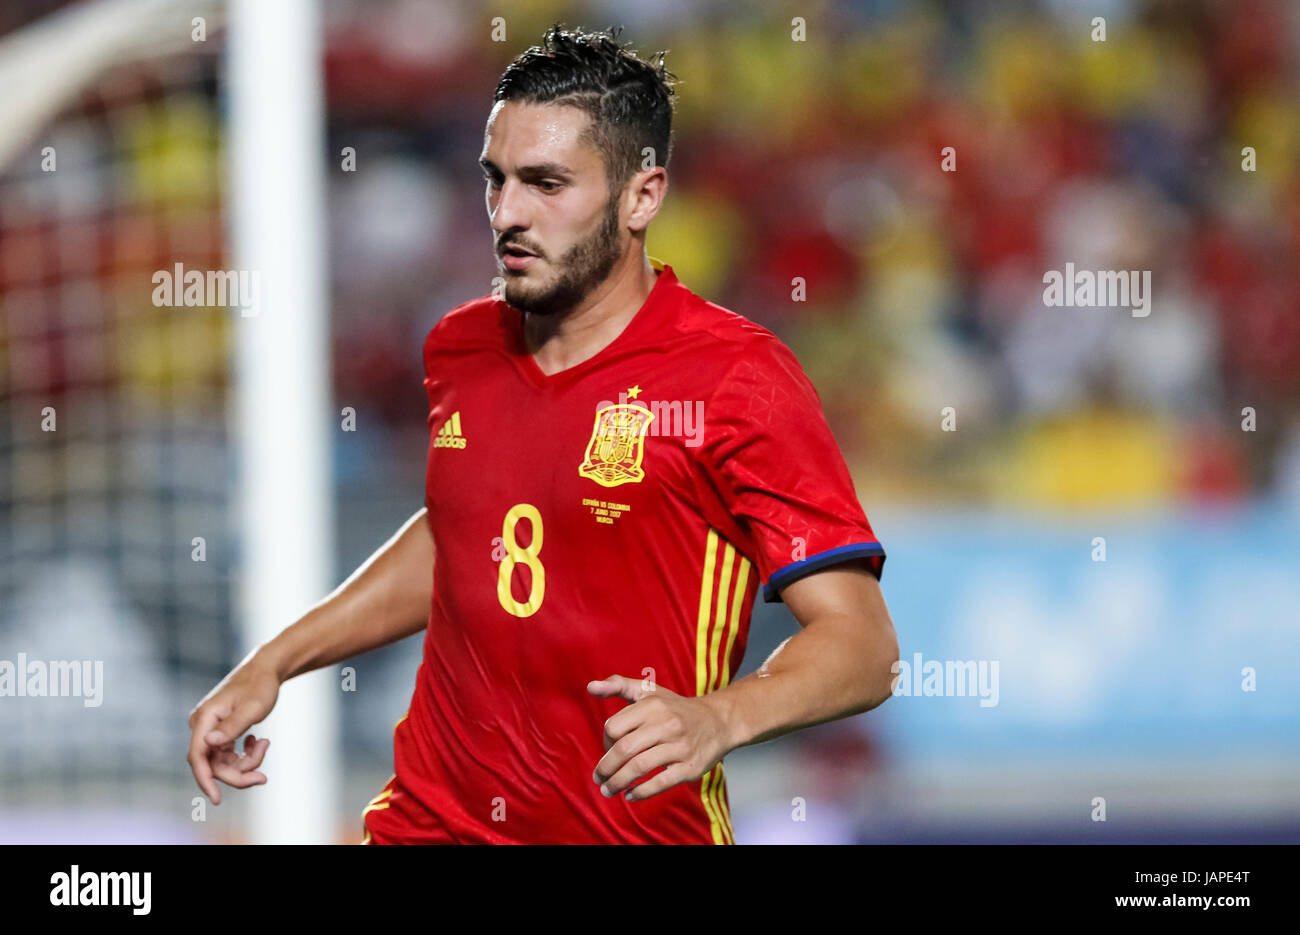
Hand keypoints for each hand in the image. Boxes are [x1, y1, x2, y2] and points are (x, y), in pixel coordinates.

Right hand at [186, 657, 279, 803]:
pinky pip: (228, 756)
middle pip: (213, 765)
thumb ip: (232, 727)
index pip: (198, 756)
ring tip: (264, 744)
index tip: (216, 799)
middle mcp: (202, 726)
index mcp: (204, 718)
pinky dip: (245, 755)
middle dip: (238, 773)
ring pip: (223, 763)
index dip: (205, 780)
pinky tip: (257, 741)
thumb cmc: (260, 686)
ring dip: (246, 762)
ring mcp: (210, 731)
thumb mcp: (252, 707)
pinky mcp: (219, 734)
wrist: (266, 671)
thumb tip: (210, 744)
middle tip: (263, 777)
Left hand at [587, 674, 734, 801]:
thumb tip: (590, 687)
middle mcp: (666, 724)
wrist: (718, 721)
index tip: (607, 749)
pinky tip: (629, 795)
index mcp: (652, 705)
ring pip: (638, 768)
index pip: (614, 727)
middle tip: (598, 778)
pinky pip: (659, 783)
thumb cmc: (675, 708)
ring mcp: (679, 746)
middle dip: (605, 768)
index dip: (605, 742)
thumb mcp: (648, 691)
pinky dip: (640, 792)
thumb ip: (618, 685)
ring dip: (617, 783)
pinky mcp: (689, 767)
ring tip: (607, 790)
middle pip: (623, 749)